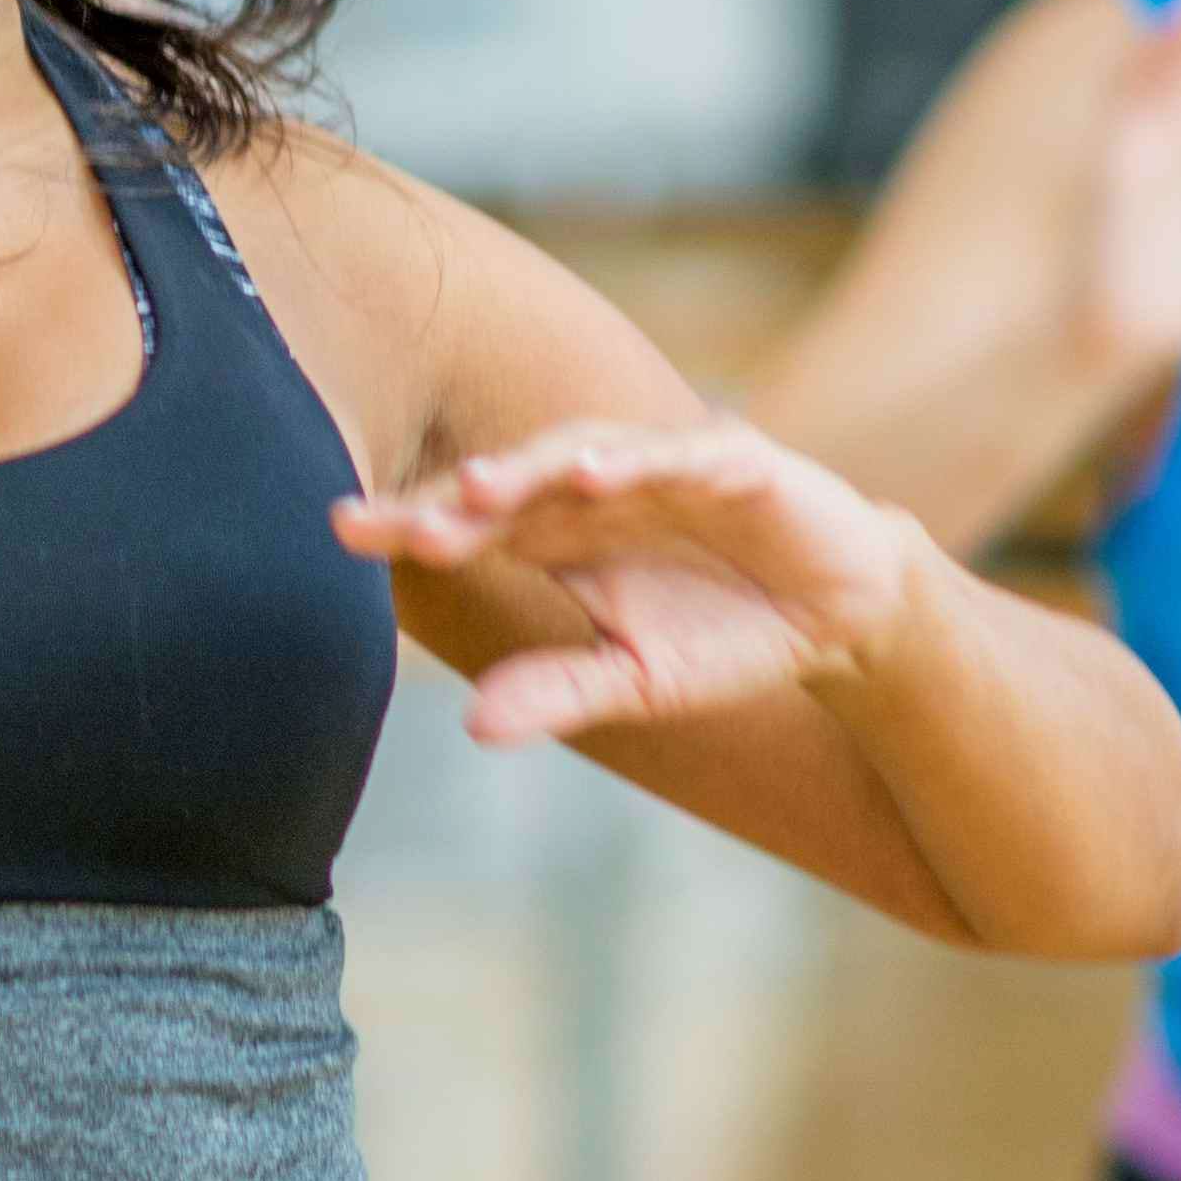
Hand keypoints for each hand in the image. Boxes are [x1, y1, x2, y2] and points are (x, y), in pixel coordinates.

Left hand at [342, 416, 929, 749]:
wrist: (838, 612)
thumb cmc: (722, 635)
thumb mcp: (637, 681)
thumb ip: (559, 694)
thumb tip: (473, 727)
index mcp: (561, 534)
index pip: (471, 521)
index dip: (410, 523)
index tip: (342, 530)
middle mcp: (600, 488)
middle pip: (515, 482)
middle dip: (459, 499)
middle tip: (405, 523)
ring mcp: (666, 468)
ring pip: (588, 454)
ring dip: (538, 466)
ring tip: (484, 484)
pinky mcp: (738, 464)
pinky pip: (688, 456)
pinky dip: (650, 459)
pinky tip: (607, 474)